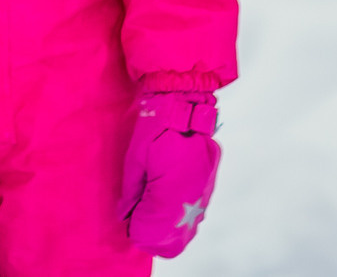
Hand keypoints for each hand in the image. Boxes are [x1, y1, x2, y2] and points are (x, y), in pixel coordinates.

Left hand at [119, 90, 219, 256]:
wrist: (184, 102)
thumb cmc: (155, 127)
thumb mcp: (135, 158)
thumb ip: (131, 190)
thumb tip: (125, 214)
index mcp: (173, 188)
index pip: (159, 225)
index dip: (144, 231)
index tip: (133, 229)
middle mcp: (194, 193)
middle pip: (179, 230)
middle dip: (160, 232)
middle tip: (141, 227)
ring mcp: (206, 187)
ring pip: (192, 220)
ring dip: (174, 224)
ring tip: (155, 220)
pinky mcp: (211, 179)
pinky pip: (199, 205)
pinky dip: (185, 211)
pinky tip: (173, 210)